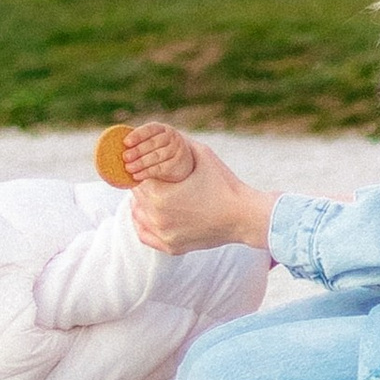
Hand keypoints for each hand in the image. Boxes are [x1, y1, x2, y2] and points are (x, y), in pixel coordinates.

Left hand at [122, 122, 273, 256]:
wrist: (243, 216)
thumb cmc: (224, 184)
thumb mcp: (202, 154)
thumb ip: (178, 143)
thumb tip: (160, 132)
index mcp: (160, 195)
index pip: (136, 178)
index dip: (140, 169)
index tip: (146, 165)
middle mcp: (157, 218)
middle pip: (136, 196)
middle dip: (142, 184)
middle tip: (151, 176)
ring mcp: (164, 235)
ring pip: (138, 215)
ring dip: (141, 203)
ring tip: (153, 193)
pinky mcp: (172, 247)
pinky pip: (145, 235)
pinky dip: (144, 223)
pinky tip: (150, 213)